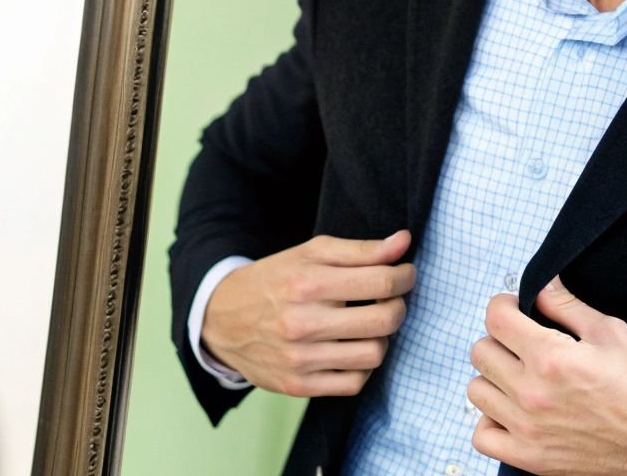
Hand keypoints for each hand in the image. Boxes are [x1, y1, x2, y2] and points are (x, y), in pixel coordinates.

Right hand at [201, 230, 414, 396]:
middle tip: (390, 300)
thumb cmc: (274, 280)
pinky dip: (361, 366)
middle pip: (384, 321)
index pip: (381, 283)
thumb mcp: (310, 254)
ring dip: (381, 338)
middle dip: (398, 307)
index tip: (404, 274)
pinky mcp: (298, 385)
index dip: (404, 277)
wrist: (222, 318)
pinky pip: (354, 383)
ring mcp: (300, 358)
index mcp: (307, 283)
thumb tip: (404, 241)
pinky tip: (350, 348)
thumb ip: (360, 250)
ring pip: (374, 354)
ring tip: (367, 325)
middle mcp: (303, 323)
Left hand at [468, 278, 626, 475]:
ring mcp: (527, 429)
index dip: (503, 305)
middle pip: (480, 351)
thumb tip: (542, 284)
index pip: (495, 318)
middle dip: (499, 339)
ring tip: (518, 377)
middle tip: (521, 344)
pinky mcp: (529, 457)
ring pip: (476, 390)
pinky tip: (511, 411)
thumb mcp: (611, 333)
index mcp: (552, 358)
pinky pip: (482, 435)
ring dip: (494, 378)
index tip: (516, 310)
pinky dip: (490, 421)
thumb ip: (567, 306)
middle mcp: (532, 393)